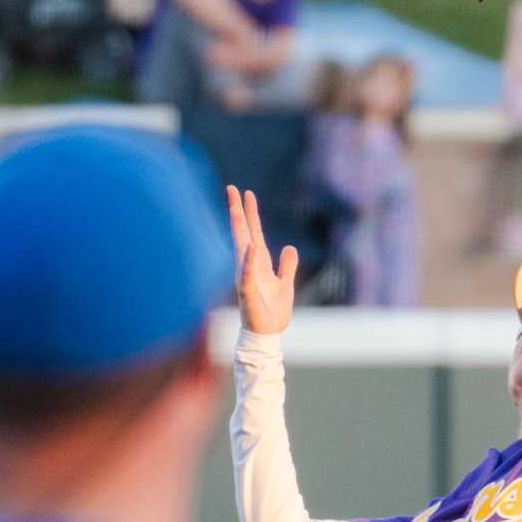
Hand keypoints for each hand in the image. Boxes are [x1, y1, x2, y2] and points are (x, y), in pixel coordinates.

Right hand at [226, 185, 297, 333]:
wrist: (268, 334)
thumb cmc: (273, 311)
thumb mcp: (286, 283)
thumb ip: (287, 265)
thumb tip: (290, 247)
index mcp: (259, 262)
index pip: (254, 232)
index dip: (251, 213)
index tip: (246, 193)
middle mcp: (249, 265)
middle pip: (243, 233)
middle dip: (238, 211)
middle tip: (231, 188)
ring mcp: (246, 277)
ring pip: (241, 247)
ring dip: (239, 228)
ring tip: (236, 208)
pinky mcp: (248, 292)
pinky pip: (248, 273)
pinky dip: (249, 260)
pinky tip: (251, 246)